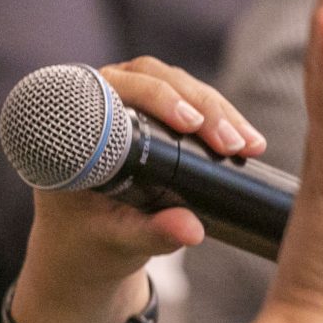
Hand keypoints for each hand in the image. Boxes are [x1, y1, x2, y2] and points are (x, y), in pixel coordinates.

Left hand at [7, 58, 264, 322]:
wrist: (83, 243)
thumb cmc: (86, 236)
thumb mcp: (116, 238)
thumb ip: (150, 233)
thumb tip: (193, 230)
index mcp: (74, 120)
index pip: (115, 90)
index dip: (157, 100)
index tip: (191, 125)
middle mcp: (99, 98)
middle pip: (155, 79)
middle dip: (201, 107)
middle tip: (232, 143)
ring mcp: (128, 98)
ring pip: (179, 85)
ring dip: (218, 110)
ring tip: (248, 144)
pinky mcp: (154, 110)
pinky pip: (191, 101)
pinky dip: (221, 118)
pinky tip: (247, 140)